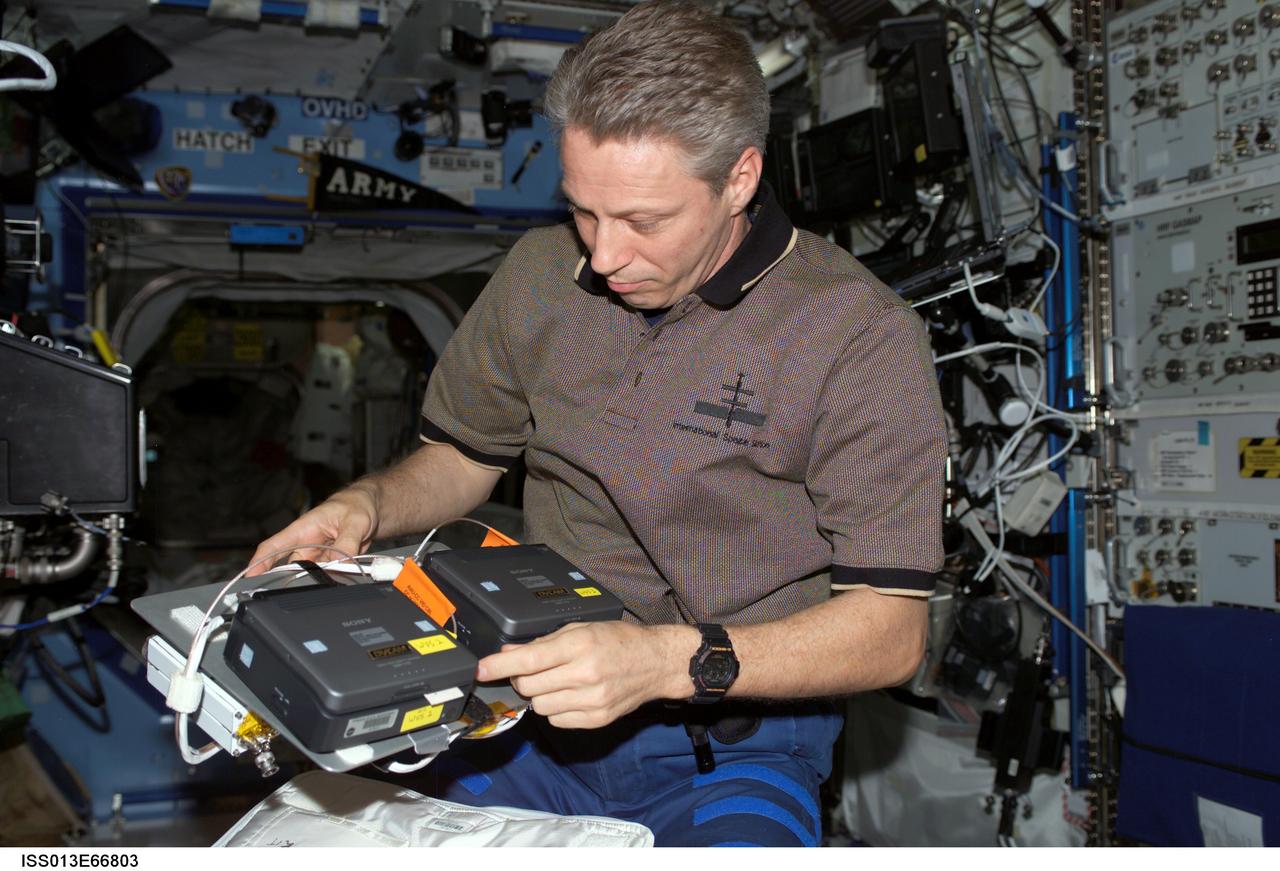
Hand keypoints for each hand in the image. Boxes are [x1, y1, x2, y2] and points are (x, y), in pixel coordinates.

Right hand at [245, 485, 379, 575]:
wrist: (372, 507)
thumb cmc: (357, 504)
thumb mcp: (355, 521)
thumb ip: (347, 543)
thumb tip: (340, 563)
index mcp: (303, 529)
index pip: (274, 546)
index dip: (259, 562)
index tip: (249, 577)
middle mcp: (307, 543)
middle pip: (293, 567)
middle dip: (300, 579)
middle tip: (313, 585)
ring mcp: (319, 554)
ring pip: (314, 574)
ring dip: (324, 577)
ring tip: (341, 572)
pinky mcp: (331, 561)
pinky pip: (329, 574)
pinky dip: (337, 576)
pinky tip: (348, 573)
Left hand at [477, 621, 697, 728]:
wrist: (657, 663)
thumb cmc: (620, 641)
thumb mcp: (582, 629)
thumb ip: (545, 642)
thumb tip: (509, 653)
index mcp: (580, 645)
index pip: (528, 659)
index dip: (499, 665)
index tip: (481, 669)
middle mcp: (585, 674)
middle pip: (528, 686)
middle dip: (521, 678)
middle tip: (531, 670)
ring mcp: (591, 700)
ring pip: (540, 706)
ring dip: (539, 695)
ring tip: (556, 681)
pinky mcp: (597, 719)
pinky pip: (557, 720)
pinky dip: (556, 708)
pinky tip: (569, 695)